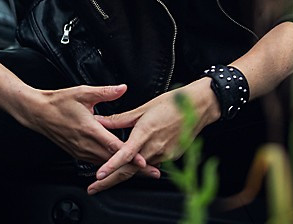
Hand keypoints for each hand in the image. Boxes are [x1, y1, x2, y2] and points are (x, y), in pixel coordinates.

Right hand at [12, 83, 159, 176]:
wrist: (37, 112)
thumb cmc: (58, 102)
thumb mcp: (82, 92)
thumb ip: (105, 92)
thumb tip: (122, 88)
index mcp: (89, 129)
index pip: (114, 146)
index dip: (131, 155)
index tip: (145, 161)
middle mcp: (85, 144)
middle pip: (114, 161)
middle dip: (134, 168)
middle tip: (154, 173)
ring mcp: (81, 151)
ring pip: (106, 164)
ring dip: (123, 169)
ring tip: (142, 173)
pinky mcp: (77, 154)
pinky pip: (97, 162)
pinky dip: (110, 166)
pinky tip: (120, 166)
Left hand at [87, 79, 218, 193]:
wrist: (198, 107)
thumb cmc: (172, 104)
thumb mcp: (143, 108)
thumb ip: (121, 119)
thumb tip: (101, 121)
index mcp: (146, 132)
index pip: (126, 154)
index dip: (111, 166)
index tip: (99, 174)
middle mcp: (155, 147)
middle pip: (130, 169)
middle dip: (110, 180)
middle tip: (94, 187)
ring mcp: (165, 154)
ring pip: (140, 169)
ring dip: (124, 173)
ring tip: (106, 179)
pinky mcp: (171, 157)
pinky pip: (152, 164)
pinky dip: (141, 166)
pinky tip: (134, 164)